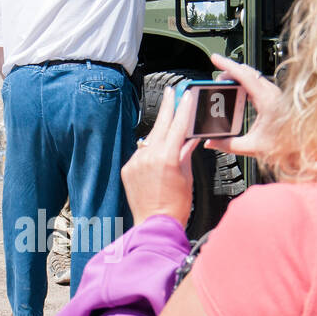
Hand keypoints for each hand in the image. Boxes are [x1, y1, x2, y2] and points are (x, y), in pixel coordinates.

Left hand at [121, 86, 199, 225]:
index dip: (183, 108)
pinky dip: (149, 150)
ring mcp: (136, 162)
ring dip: (159, 131)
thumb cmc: (175, 206)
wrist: (155, 223)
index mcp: (167, 157)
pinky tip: (156, 154)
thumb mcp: (186, 176)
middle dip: (167, 107)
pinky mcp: (128, 169)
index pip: (178, 125)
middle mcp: (149, 156)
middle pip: (161, 125)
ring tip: (168, 123)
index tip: (185, 95)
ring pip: (150, 139)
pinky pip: (141, 153)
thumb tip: (188, 140)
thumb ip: (185, 154)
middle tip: (171, 92)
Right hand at [201, 53, 284, 164]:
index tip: (216, 59)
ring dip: (238, 76)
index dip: (227, 65)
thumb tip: (212, 143)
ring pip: (254, 76)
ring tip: (225, 82)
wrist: (304, 150)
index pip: (244, 75)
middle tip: (216, 77)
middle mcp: (273, 94)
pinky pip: (259, 83)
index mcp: (267, 100)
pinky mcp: (276, 98)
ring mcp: (276, 94)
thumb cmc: (286, 147)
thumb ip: (228, 145)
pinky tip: (239, 91)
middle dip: (229, 70)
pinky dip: (246, 82)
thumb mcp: (252, 147)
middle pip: (248, 72)